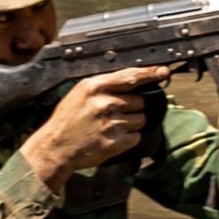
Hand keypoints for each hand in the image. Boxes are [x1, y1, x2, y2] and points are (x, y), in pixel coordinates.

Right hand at [20, 65, 169, 189]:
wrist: (56, 147)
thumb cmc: (68, 119)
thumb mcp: (80, 93)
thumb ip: (105, 85)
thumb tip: (133, 80)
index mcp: (94, 87)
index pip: (129, 76)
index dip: (149, 74)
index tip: (163, 72)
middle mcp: (104, 103)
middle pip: (140, 101)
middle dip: (133, 108)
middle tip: (115, 114)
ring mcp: (110, 123)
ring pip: (140, 120)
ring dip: (131, 124)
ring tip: (111, 126)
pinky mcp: (115, 142)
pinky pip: (136, 137)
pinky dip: (129, 138)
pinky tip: (113, 137)